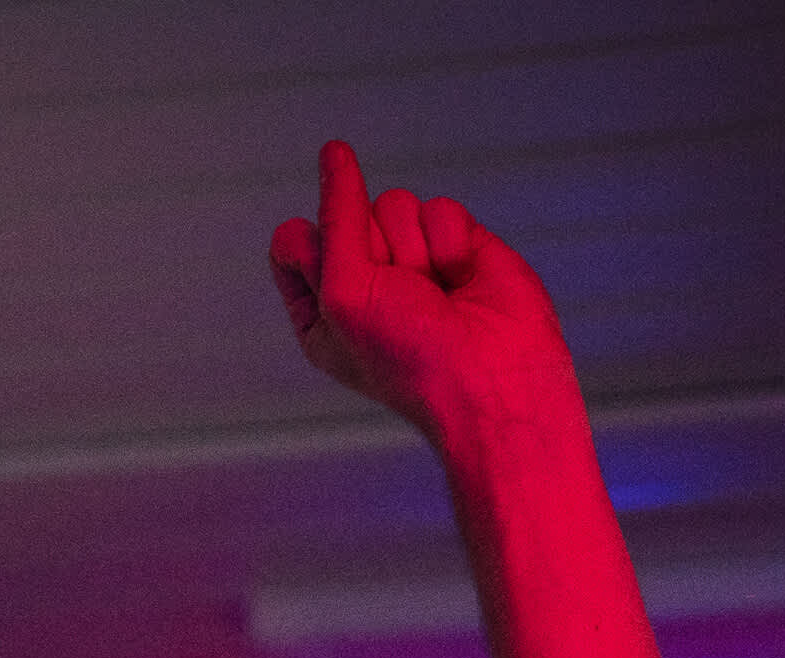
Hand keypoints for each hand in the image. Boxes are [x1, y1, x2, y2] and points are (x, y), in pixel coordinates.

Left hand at [269, 143, 578, 446]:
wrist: (491, 379)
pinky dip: (451, 244)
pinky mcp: (457, 243)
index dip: (318, 254)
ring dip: (413, 250)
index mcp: (319, 306)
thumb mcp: (345, 289)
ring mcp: (412, 259)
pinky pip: (440, 207)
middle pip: (346, 213)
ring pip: (394, 204)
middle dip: (374, 253)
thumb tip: (334, 151)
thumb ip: (336, 217)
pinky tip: (464, 282)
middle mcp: (362, 280)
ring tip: (435, 294)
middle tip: (401, 300)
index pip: (293, 240)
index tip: (344, 293)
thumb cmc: (407, 354)